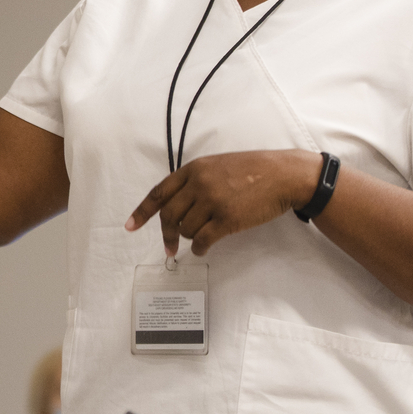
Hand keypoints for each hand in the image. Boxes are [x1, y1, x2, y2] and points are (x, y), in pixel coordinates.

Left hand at [124, 149, 320, 256]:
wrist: (282, 175)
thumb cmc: (253, 170)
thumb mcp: (218, 165)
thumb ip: (196, 180)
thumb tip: (178, 206)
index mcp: (194, 168)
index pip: (159, 192)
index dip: (142, 212)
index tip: (130, 226)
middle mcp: (199, 184)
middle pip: (169, 215)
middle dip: (166, 234)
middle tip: (169, 247)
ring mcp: (213, 201)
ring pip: (186, 229)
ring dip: (189, 238)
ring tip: (202, 236)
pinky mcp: (227, 219)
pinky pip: (202, 240)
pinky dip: (199, 248)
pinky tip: (204, 248)